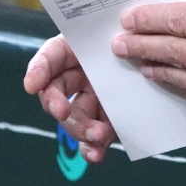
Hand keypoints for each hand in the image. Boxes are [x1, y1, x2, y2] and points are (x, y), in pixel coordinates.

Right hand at [25, 36, 116, 162]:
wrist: (152, 44)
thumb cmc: (124, 34)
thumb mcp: (107, 31)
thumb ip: (92, 38)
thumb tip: (38, 79)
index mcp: (72, 52)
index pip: (49, 59)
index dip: (38, 72)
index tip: (33, 86)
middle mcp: (77, 78)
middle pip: (59, 98)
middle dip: (61, 108)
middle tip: (66, 113)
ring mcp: (93, 98)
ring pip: (77, 120)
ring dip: (82, 132)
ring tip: (97, 136)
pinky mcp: (109, 116)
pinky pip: (98, 135)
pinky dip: (94, 147)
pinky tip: (96, 154)